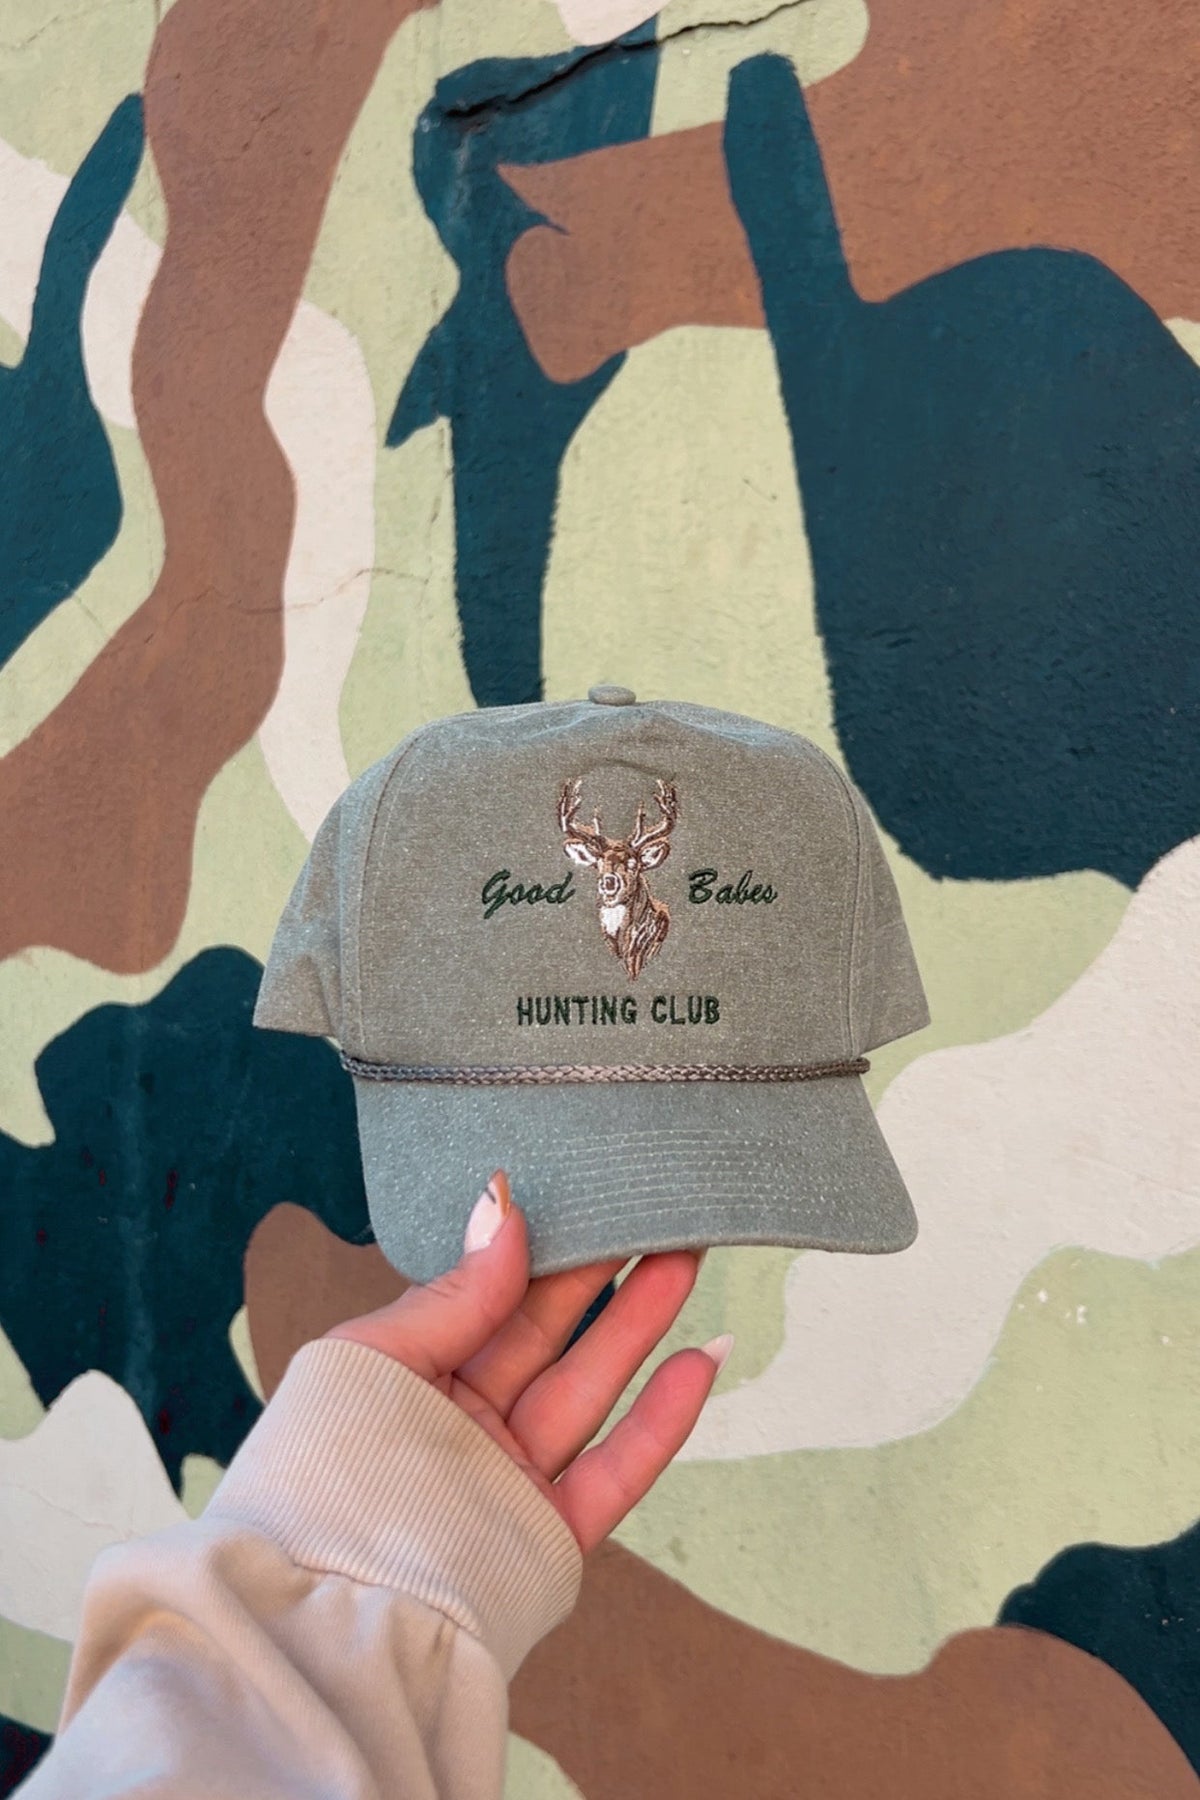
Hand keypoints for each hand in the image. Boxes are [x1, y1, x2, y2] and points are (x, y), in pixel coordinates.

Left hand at [327, 1172, 730, 1551]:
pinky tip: (701, 1359)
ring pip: (590, 1390)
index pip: (488, 1300)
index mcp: (409, 1380)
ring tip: (688, 1257)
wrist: (329, 1617)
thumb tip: (503, 1204)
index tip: (587, 1195)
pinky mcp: (549, 1538)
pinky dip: (663, 1418)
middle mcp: (462, 1428)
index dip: (540, 1250)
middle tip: (655, 1212)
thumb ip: (454, 1294)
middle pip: (549, 1337)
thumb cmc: (325, 1474)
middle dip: (603, 1274)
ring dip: (642, 1325)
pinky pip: (617, 1470)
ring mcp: (509, 1482)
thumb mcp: (372, 1358)